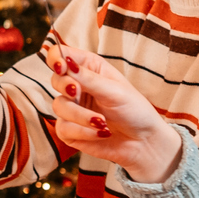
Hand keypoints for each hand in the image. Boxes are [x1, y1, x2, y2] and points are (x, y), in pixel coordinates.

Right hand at [47, 44, 184, 181]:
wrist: (143, 142)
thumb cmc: (135, 111)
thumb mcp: (115, 91)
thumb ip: (88, 78)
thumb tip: (66, 63)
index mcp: (89, 69)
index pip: (62, 55)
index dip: (57, 58)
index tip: (62, 67)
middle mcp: (78, 86)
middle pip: (56, 80)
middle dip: (67, 87)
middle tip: (78, 93)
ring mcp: (73, 109)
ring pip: (59, 106)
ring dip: (80, 116)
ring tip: (102, 123)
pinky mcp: (70, 130)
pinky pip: (63, 128)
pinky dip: (82, 132)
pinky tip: (100, 134)